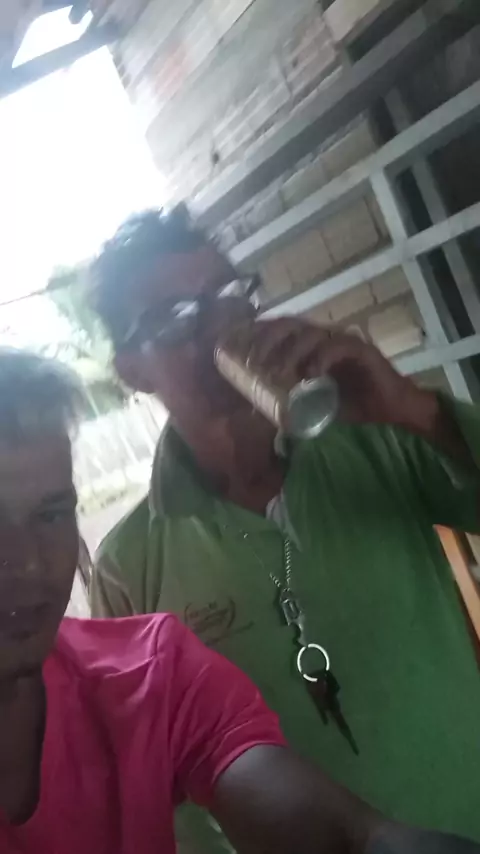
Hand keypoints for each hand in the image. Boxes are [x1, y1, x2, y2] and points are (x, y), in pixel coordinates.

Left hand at [246, 318, 437, 429]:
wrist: (391, 413)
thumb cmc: (352, 408)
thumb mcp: (310, 406)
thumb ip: (286, 402)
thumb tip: (254, 413)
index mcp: (308, 347)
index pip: (276, 331)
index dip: (254, 336)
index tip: (235, 353)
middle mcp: (322, 338)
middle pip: (287, 324)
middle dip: (265, 340)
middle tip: (252, 363)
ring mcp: (341, 342)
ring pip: (310, 333)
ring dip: (289, 351)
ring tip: (277, 373)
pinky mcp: (361, 350)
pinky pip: (338, 345)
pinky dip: (321, 357)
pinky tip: (311, 375)